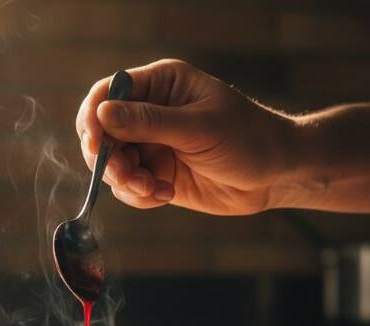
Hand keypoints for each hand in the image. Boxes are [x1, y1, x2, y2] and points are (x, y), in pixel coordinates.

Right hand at [76, 59, 296, 214]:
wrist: (275, 176)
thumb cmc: (247, 138)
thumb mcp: (199, 127)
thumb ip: (149, 122)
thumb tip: (102, 114)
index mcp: (160, 85)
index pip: (108, 93)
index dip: (93, 118)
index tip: (95, 145)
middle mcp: (149, 113)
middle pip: (102, 132)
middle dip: (108, 158)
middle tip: (127, 176)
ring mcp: (151, 145)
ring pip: (111, 164)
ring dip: (125, 181)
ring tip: (152, 189)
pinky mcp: (155, 174)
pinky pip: (128, 187)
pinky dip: (138, 196)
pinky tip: (163, 195)